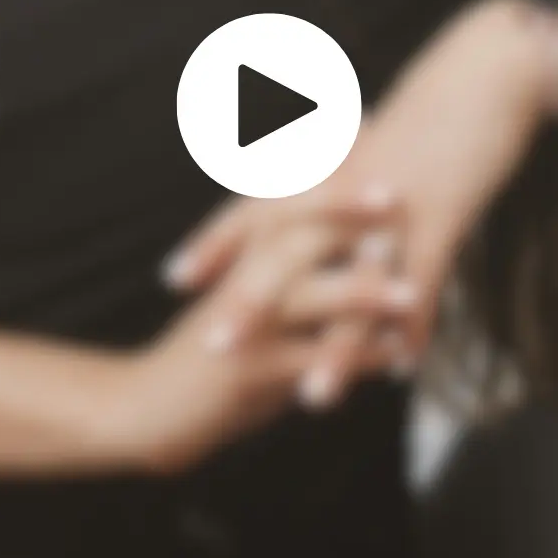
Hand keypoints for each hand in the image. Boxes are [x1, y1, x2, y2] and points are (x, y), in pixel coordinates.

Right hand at [121, 194, 418, 474]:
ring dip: (361, 291)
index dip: (327, 177)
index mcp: (241, 258)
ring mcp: (244, 326)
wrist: (147, 411)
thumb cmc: (208, 359)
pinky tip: (395, 360)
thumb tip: (345, 247)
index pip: (286, 201)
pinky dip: (356, 360)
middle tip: (401, 201)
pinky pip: (310, 359)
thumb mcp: (245, 307)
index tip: (368, 146)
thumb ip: (285, 274)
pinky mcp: (249, 370)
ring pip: (308, 295)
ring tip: (410, 292)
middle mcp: (240, 282)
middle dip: (347, 215)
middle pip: (297, 231)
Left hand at [165, 0, 551, 405]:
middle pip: (290, 249)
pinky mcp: (440, 212)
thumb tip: (319, 202)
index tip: (174, 279)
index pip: (258, 205)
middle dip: (251, 301)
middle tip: (213, 348)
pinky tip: (405, 368)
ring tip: (309, 399)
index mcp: (328, 164)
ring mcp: (393, 202)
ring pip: (355, 281)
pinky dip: (413, 325)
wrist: (487, 70)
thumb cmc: (433, 106)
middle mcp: (348, 185)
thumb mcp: (376, 139)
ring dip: (336, 343)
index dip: (216, 241)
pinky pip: (424, 278)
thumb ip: (342, 172)